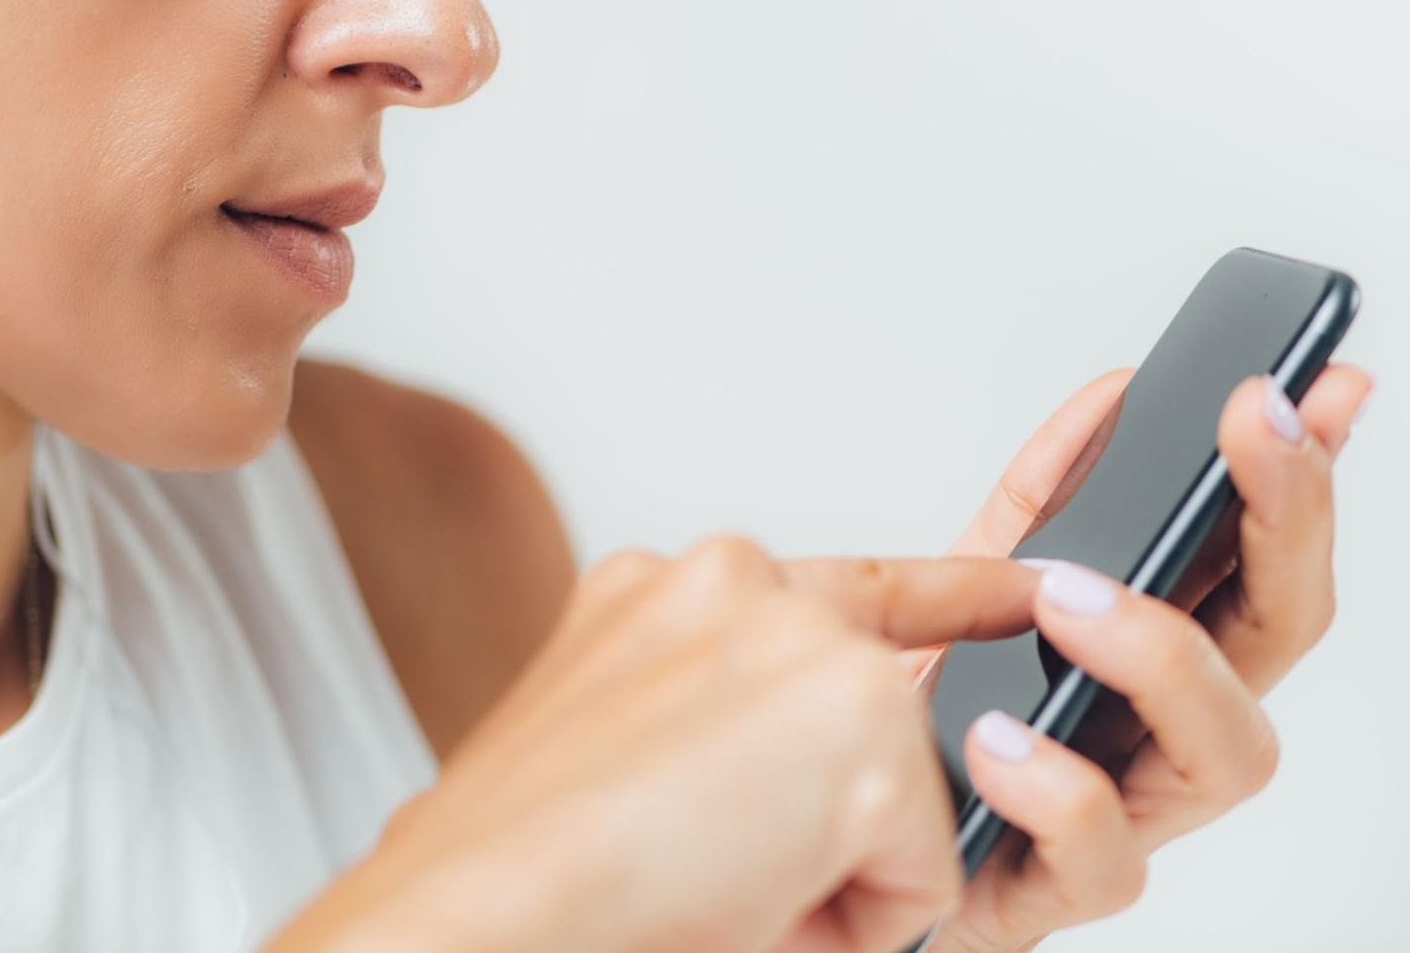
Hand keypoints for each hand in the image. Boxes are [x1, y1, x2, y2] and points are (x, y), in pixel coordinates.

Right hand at [263, 544, 1043, 952]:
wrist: (479, 908)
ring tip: (714, 878)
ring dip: (828, 860)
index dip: (938, 597)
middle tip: (711, 855)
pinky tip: (751, 900)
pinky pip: (920, 863)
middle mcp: (728, 581)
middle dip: (825, 808)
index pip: (833, 587)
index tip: (1016, 579)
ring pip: (893, 789)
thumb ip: (707, 716)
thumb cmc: (523, 864)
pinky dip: (854, 915)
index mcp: (659, 590)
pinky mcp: (863, 712)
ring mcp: (800, 634)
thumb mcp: (610, 744)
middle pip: (867, 709)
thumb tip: (787, 784)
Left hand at [926, 364, 1375, 951]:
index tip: (1318, 382)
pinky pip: (1101, 856)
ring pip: (1229, 750)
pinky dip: (1058, 787)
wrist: (825, 832)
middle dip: (1285, 519)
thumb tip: (1116, 395)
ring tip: (1066, 594)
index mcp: (1155, 652)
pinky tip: (998, 736)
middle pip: (1280, 634)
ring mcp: (1126, 811)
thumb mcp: (969, 584)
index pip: (1262, 557)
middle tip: (1246, 429)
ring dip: (1162, 652)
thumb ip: (1045, 498)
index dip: (1303, 476)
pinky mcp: (1054, 888)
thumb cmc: (914, 720)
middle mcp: (1162, 730)